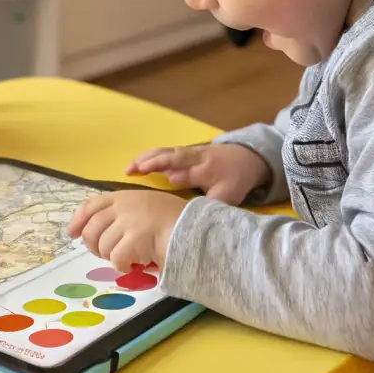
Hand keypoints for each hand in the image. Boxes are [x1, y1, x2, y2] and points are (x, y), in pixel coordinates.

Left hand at [67, 190, 185, 271]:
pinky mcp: (135, 238)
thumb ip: (122, 213)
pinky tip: (135, 265)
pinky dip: (123, 266)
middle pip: (91, 229)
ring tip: (128, 257)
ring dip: (112, 257)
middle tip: (104, 254)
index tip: (70, 233)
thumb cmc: (172, 218)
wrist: (192, 227)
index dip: (77, 220)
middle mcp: (123, 205)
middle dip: (93, 245)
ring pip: (103, 246)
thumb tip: (94, 230)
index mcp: (124, 196)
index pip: (91, 205)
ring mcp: (129, 221)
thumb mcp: (145, 206)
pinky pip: (117, 258)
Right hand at [126, 142, 269, 205]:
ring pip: (165, 152)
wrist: (246, 157)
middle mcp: (194, 158)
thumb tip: (198, 221)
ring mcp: (187, 152)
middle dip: (154, 162)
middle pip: (172, 156)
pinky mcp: (182, 151)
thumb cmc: (235, 180)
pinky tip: (135, 165)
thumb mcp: (230, 196)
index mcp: (206, 170)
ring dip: (146, 158)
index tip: (166, 180)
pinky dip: (148, 157)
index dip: (178, 176)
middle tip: (134, 171)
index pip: (189, 172)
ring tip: (127, 169)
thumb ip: (213, 207)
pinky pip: (163, 151)